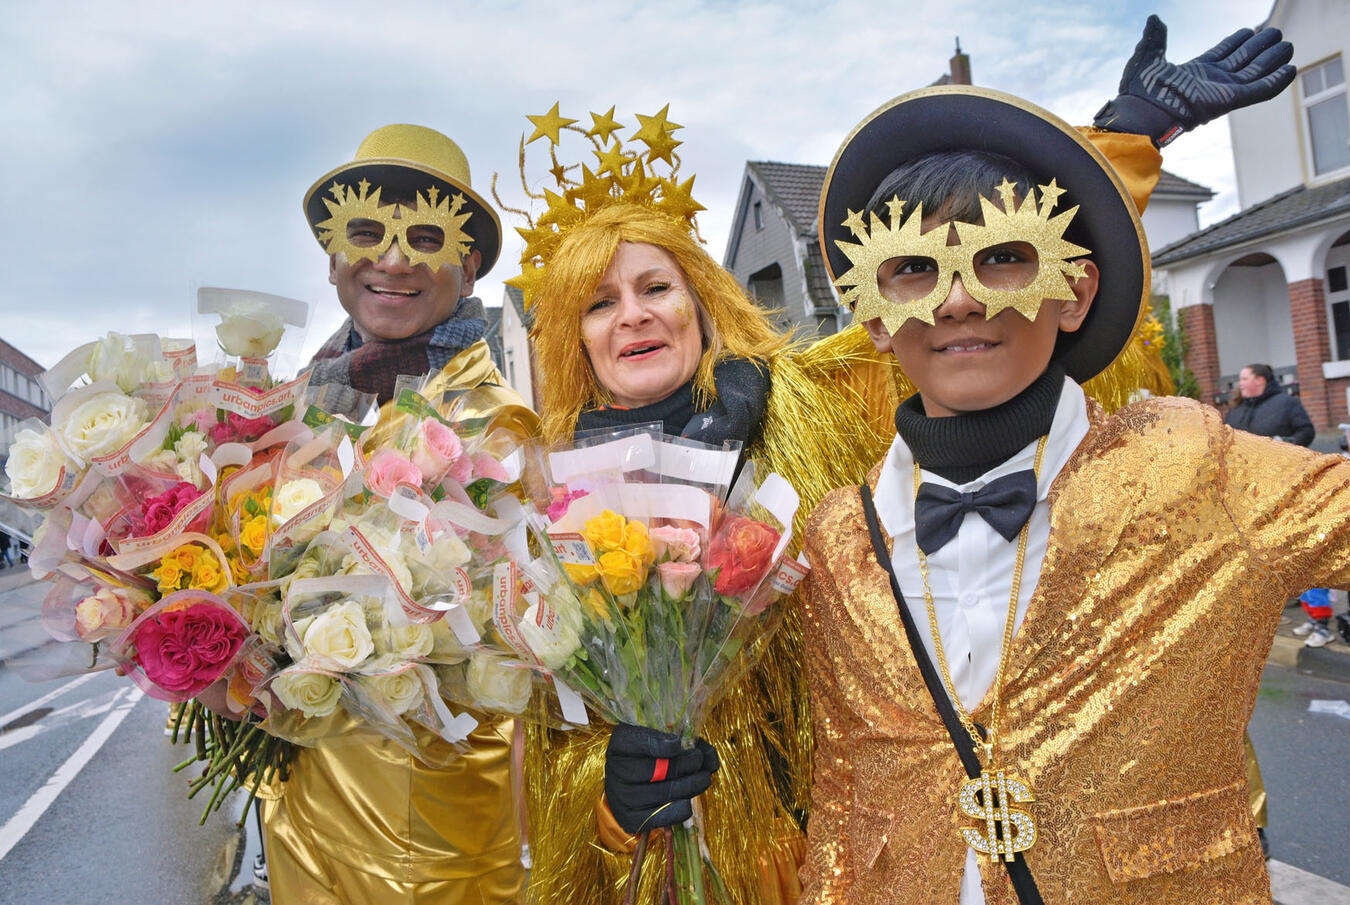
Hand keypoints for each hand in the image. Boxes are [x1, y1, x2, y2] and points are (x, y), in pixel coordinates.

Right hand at [604, 723, 720, 834]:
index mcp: (621, 742)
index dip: (659, 745)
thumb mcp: (664, 739)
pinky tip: (688, 803)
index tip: (678, 744)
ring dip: (687, 787)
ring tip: (703, 779)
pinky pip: (654, 818)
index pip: (638, 742)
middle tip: (699, 761)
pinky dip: (675, 811)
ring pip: (658, 793)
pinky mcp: (628, 818)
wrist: (631, 781)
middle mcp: (615, 768)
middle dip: (682, 765)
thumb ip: (686, 743)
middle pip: (652, 770)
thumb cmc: (653, 754)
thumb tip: (710, 758)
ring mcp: (619, 795)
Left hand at [1093, 14, 1294, 145]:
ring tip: (1288, 46)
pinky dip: (1275, 81)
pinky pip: (1259, 91)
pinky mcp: (1230, 101)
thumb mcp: (1147, 55)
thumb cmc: (1139, 89)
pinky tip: (1290, 69)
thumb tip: (1153, 18)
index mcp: (1195, 70)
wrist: (1141, 111)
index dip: (1236, 41)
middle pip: (1243, 60)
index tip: (1249, 29)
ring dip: (1272, 60)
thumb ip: (1155, 37)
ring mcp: (1222, 90)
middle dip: (1260, 47)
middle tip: (1276, 33)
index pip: (1222, 52)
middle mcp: (1211, 80)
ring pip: (1255, 72)